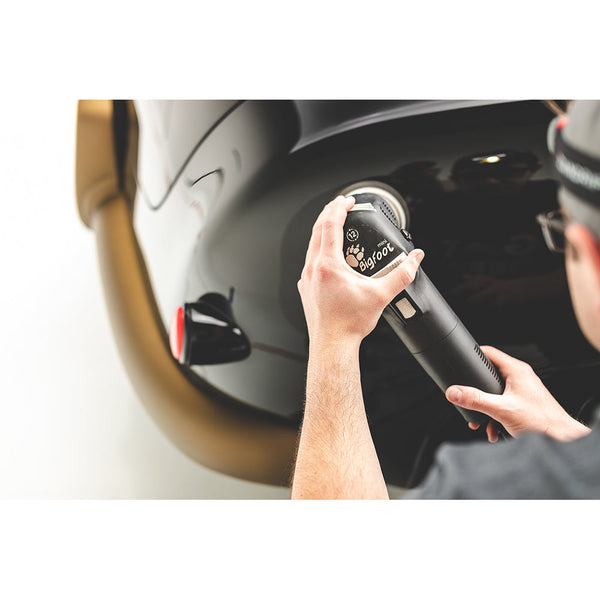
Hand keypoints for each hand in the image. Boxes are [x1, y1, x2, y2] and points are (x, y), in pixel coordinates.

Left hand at [298, 195, 424, 347]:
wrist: (332, 345)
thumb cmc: (349, 324)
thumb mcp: (381, 295)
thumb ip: (402, 275)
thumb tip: (415, 259)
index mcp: (328, 265)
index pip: (330, 224)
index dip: (340, 207)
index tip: (348, 201)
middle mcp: (313, 268)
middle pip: (317, 230)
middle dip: (330, 213)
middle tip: (342, 205)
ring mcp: (307, 278)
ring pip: (311, 245)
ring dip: (323, 231)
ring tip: (336, 225)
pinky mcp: (306, 287)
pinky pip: (310, 260)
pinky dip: (320, 249)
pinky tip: (330, 255)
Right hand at [445, 346, 589, 441]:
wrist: (561, 439)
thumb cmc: (542, 422)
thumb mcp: (501, 410)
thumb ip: (475, 400)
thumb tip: (455, 392)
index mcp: (516, 371)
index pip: (489, 353)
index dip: (472, 356)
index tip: (460, 361)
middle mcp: (520, 377)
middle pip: (489, 375)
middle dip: (476, 391)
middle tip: (468, 398)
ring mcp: (522, 389)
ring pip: (494, 392)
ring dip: (485, 407)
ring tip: (482, 420)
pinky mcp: (523, 402)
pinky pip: (502, 403)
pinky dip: (495, 415)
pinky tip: (493, 428)